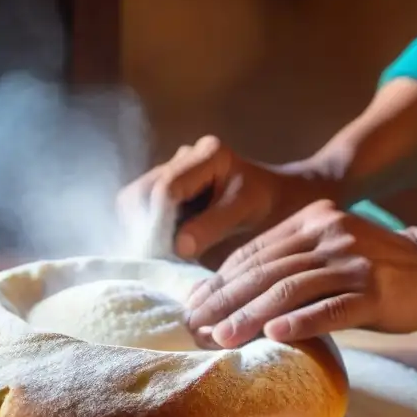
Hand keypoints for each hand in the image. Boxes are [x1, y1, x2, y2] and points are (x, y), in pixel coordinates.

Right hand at [117, 136, 335, 262]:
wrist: (282, 201)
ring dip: (141, 233)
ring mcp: (171, 172)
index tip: (164, 256)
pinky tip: (162, 254)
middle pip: (139, 193)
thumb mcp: (249, 213)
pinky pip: (141, 213)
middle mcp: (184, 157)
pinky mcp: (165, 192)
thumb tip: (178, 246)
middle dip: (143, 229)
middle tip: (158, 262)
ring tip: (161, 260)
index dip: (159, 225)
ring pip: (133, 203)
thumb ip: (214, 225)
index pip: (166, 189)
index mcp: (208, 154)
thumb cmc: (272, 206)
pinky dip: (146, 234)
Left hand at [185, 200, 416, 348]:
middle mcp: (328, 235)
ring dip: (250, 316)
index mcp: (310, 220)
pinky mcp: (373, 292)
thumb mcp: (326, 250)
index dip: (218, 280)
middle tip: (193, 326)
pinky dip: (299, 322)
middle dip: (223, 301)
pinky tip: (273, 336)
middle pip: (264, 271)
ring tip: (220, 338)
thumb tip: (229, 297)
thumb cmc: (370, 268)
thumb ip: (287, 263)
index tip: (191, 305)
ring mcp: (352, 263)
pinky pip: (330, 309)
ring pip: (289, 290)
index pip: (253, 252)